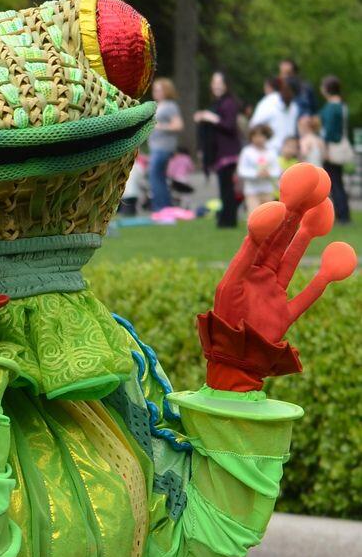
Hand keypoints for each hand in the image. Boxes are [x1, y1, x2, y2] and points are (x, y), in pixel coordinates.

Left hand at [202, 163, 355, 388]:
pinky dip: (319, 283)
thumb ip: (247, 255)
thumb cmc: (225, 321)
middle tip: (308, 201)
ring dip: (304, 243)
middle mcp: (259, 280)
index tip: (290, 199)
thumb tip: (262, 224)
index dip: (277, 219)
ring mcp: (273, 296)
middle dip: (293, 223)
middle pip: (279, 246)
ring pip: (292, 264)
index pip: (263, 238)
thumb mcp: (232, 283)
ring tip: (316, 221)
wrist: (231, 358)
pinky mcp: (284, 316)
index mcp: (243, 271)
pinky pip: (306, 297)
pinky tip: (330, 268)